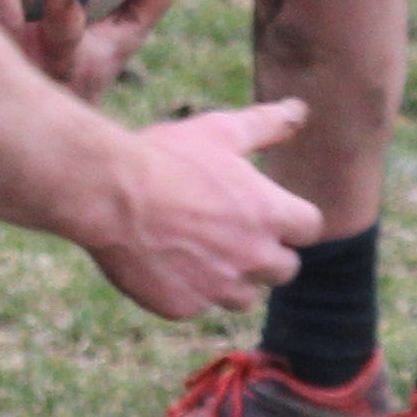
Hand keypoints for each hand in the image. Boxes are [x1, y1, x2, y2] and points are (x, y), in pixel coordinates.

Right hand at [89, 94, 316, 320]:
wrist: (107, 193)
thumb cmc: (166, 156)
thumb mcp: (220, 131)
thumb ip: (267, 125)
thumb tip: (300, 109)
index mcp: (269, 214)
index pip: (310, 229)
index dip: (292, 220)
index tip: (268, 211)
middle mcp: (252, 257)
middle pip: (285, 270)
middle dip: (266, 254)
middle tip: (232, 233)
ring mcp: (218, 288)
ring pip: (243, 297)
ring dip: (230, 279)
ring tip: (196, 248)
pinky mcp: (183, 306)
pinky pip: (197, 305)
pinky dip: (187, 289)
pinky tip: (162, 261)